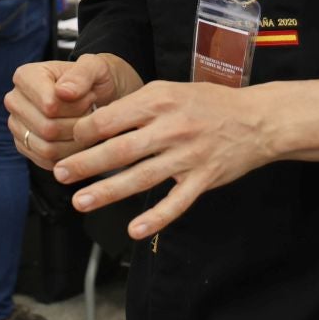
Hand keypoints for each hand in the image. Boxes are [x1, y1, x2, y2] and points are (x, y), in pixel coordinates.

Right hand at [5, 53, 140, 169]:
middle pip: (48, 129)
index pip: (50, 105)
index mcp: (25, 76)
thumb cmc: (93, 80)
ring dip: (74, 143)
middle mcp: (14, 100)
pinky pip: (46, 162)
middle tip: (89, 114)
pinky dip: (68, 156)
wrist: (94, 96)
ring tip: (84, 127)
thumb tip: (63, 92)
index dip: (76, 107)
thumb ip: (82, 75)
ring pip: (47, 148)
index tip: (88, 97)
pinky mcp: (23, 146)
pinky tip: (77, 140)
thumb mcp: (95, 68)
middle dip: (77, 126)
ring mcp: (16, 125)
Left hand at [53, 79, 277, 239]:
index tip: (67, 142)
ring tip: (81, 202)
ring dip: (108, 191)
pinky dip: (156, 218)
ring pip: (141, 177)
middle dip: (85, 163)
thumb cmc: (209, 103)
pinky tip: (134, 230)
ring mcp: (187, 156)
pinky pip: (176, 202)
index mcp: (158, 101)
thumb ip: (136, 106)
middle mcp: (170, 128)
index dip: (84, 132)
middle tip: (59, 173)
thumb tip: (96, 123)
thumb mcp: (170, 90)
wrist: (259, 119)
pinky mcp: (203, 179)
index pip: (110, 118)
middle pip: (119, 149)